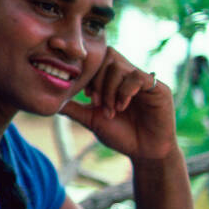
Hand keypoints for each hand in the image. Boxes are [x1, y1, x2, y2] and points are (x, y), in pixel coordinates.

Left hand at [59, 47, 176, 160]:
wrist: (143, 152)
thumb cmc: (120, 135)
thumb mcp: (91, 119)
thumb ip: (73, 108)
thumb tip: (50, 102)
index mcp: (115, 79)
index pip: (99, 59)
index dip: (89, 74)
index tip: (86, 96)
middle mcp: (130, 75)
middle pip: (108, 57)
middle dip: (98, 81)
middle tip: (97, 103)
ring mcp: (145, 80)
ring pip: (120, 67)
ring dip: (110, 89)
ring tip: (111, 110)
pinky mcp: (159, 88)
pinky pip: (139, 77)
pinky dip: (125, 91)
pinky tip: (122, 107)